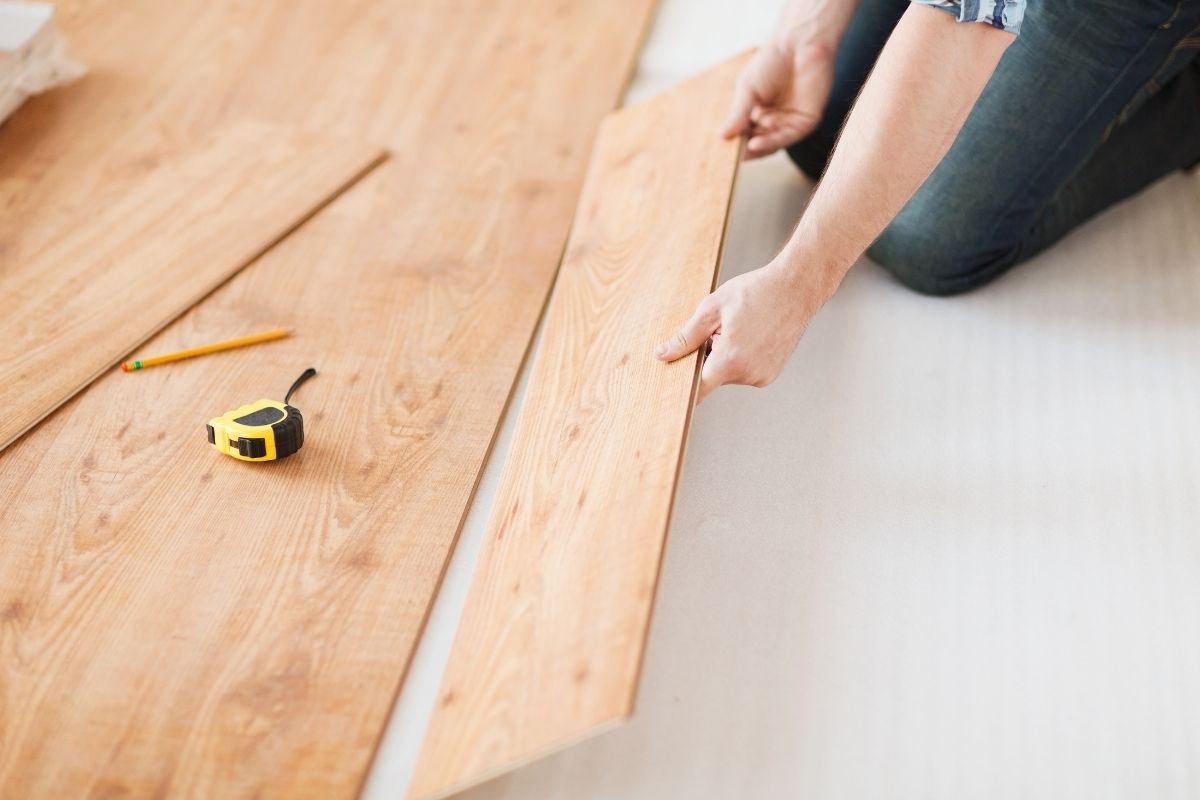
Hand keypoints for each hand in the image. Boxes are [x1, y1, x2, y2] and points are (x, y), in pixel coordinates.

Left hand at [655, 260, 829, 402]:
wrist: (796, 288)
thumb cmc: (756, 292)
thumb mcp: (712, 309)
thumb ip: (686, 337)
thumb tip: (662, 355)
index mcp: (730, 360)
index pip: (696, 389)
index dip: (682, 385)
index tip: (674, 380)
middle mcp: (748, 374)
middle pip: (711, 377)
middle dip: (707, 357)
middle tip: (718, 330)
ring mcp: (762, 377)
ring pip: (728, 374)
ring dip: (724, 357)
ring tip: (740, 329)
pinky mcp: (770, 375)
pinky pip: (744, 372)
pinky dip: (740, 358)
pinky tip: (750, 336)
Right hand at [723, 39, 834, 158]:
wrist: (799, 44)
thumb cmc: (772, 61)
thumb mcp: (748, 89)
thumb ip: (738, 113)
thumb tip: (722, 136)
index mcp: (758, 112)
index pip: (744, 133)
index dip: (734, 142)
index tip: (720, 149)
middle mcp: (774, 120)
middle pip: (757, 142)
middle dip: (744, 149)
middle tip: (730, 156)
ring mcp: (790, 122)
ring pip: (771, 143)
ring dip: (756, 149)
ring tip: (742, 152)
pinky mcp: (806, 122)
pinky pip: (787, 137)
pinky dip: (771, 142)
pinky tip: (756, 143)